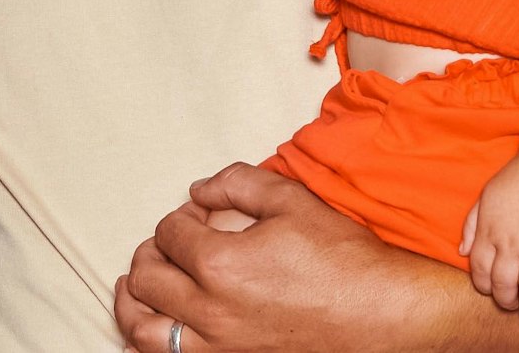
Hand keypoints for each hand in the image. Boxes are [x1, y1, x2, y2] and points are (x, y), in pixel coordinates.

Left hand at [115, 162, 421, 352]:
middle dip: (150, 254)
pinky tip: (161, 327)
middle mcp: (210, 311)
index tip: (196, 218)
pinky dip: (155, 343)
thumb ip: (236, 182)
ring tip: (138, 287)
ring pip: (144, 331)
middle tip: (165, 247)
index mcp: (219, 263)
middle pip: (147, 278)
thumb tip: (198, 190)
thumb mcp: (291, 201)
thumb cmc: (344, 261)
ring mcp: (220, 348)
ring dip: (133, 304)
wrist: (385, 315)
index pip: (170, 233)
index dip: (180, 218)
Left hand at [459, 158, 518, 317]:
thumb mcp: (486, 196)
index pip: (480, 269)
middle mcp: (511, 243)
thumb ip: (472, 224)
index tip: (490, 291)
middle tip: (511, 306)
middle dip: (505, 300)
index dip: (484, 285)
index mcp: (490, 231)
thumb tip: (461, 251)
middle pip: (504, 284)